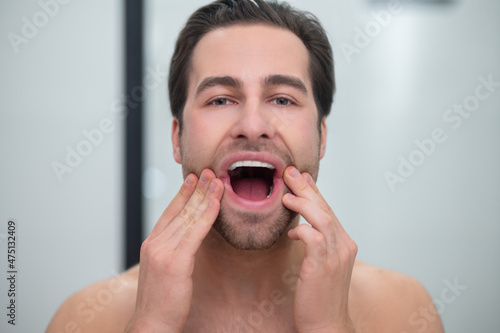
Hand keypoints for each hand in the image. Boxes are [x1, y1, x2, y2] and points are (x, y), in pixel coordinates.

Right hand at [125, 169, 223, 332]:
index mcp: (151, 244)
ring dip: (205, 196)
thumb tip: (187, 239)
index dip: (182, 194)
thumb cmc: (160, 301)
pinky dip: (207, 214)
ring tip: (216, 181)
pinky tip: (216, 202)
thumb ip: (171, 251)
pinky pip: (196, 231)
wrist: (152, 324)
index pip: (169, 212)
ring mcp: (163, 251)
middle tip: (208, 171)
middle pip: (180, 210)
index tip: (193, 179)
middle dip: (196, 189)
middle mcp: (155, 243)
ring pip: (189, 217)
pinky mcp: (176, 261)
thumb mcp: (162, 270)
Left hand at [282, 166, 357, 332]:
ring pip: (321, 218)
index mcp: (344, 243)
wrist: (327, 324)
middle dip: (307, 188)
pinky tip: (291, 231)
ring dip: (303, 203)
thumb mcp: (321, 264)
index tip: (300, 177)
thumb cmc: (320, 295)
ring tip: (286, 194)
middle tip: (290, 173)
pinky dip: (301, 230)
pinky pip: (313, 238)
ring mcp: (336, 255)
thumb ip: (316, 244)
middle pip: (326, 208)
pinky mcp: (323, 265)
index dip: (314, 192)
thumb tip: (300, 229)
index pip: (329, 210)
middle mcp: (344, 246)